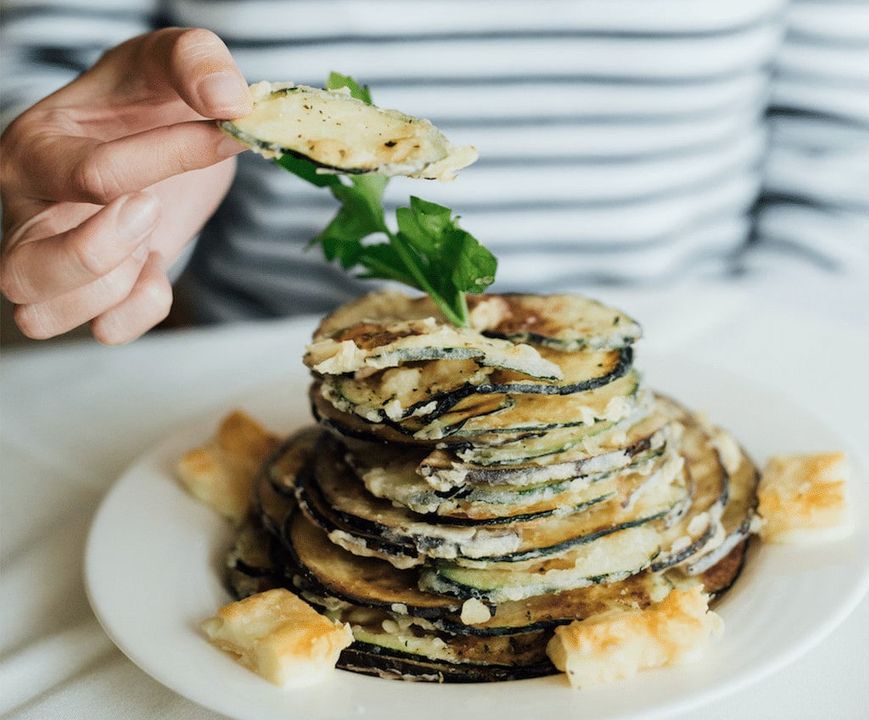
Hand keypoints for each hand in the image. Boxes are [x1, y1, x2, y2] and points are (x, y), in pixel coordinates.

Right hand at [0, 28, 251, 343]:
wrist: (165, 131)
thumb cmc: (152, 97)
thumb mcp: (169, 59)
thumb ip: (195, 59)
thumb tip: (230, 98)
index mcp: (35, 150)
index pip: (93, 177)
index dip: (170, 158)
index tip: (220, 132)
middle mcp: (30, 212)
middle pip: (22, 274)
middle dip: (99, 254)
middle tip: (151, 208)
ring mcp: (57, 259)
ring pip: (44, 316)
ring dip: (113, 290)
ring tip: (147, 240)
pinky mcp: (101, 289)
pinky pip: (104, 330)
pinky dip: (139, 312)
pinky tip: (157, 270)